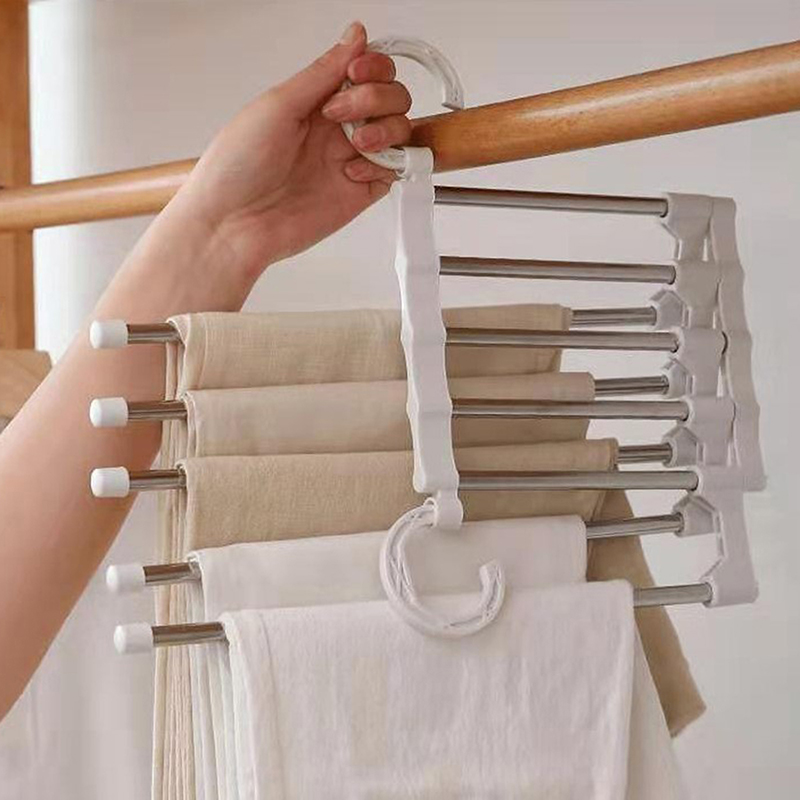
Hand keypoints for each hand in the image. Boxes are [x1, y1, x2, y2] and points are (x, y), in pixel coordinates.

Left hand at [174, 21, 411, 278]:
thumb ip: (323, 72)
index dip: (373, 66)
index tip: (355, 73)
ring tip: (357, 143)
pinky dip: (384, 165)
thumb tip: (355, 35)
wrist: (232, 224)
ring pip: (400, 130)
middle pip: (391, 97)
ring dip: (386, 128)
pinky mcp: (360, 193)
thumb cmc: (236, 167)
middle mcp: (336, 128)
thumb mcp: (278, 104)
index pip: (367, 70)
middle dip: (376, 97)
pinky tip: (351, 171)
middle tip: (341, 115)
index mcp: (315, 101)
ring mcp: (350, 160)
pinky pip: (394, 172)